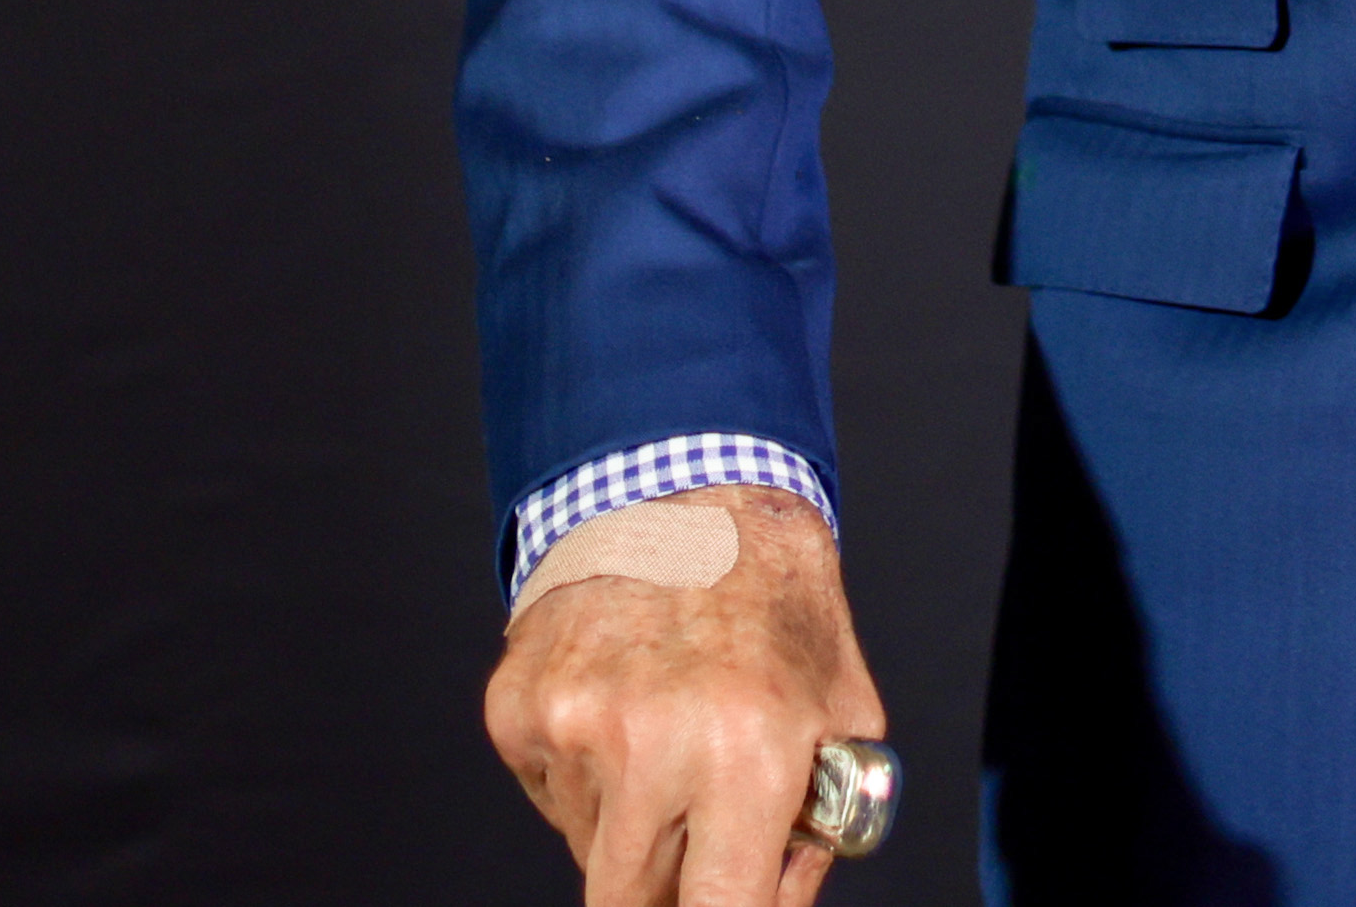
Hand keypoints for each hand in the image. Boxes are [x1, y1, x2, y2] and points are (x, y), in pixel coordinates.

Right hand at [482, 489, 887, 904]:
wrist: (686, 491)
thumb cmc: (776, 603)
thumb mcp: (838, 712)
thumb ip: (816, 830)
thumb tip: (766, 906)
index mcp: (748, 752)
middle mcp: (652, 743)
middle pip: (628, 903)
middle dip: (665, 891)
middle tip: (697, 847)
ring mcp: (573, 725)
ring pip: (590, 846)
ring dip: (630, 818)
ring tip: (667, 729)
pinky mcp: (517, 707)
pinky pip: (550, 790)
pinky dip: (585, 770)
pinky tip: (621, 701)